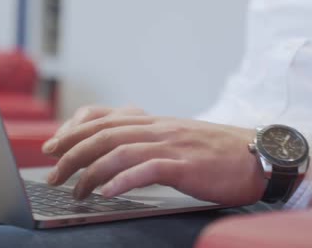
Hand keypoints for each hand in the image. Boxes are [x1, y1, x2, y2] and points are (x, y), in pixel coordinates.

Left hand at [42, 106, 265, 205]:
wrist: (258, 155)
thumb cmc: (218, 153)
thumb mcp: (178, 139)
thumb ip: (150, 141)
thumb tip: (119, 155)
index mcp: (154, 122)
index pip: (104, 118)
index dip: (73, 130)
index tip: (54, 146)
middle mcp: (157, 128)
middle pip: (103, 134)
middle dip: (71, 153)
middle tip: (53, 174)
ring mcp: (171, 145)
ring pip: (119, 151)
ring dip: (90, 171)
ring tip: (74, 191)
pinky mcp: (185, 166)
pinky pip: (148, 170)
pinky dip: (123, 181)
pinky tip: (106, 193)